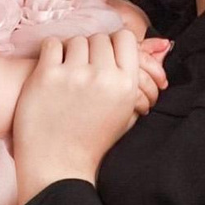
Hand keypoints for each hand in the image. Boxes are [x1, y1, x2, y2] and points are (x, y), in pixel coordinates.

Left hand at [12, 32, 154, 194]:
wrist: (58, 167)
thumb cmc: (91, 142)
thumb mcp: (124, 114)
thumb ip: (135, 83)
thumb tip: (157, 48)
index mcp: (125, 85)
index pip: (125, 38)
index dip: (114, 43)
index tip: (105, 56)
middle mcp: (103, 76)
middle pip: (100, 38)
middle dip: (92, 51)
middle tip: (84, 69)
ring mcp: (74, 75)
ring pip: (77, 40)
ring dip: (72, 52)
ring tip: (68, 73)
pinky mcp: (47, 76)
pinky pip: (52, 44)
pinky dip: (51, 53)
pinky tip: (52, 70)